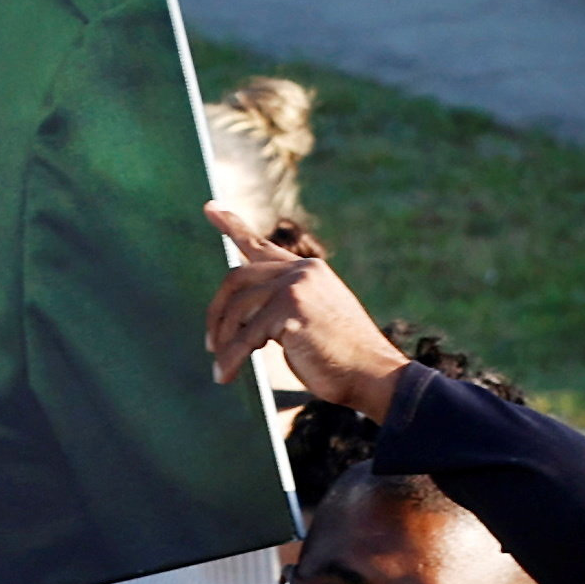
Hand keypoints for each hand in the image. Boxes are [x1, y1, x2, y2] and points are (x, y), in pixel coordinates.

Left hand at [202, 202, 407, 413]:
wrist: (374, 375)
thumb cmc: (342, 358)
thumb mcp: (309, 321)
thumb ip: (279, 307)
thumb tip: (238, 316)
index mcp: (307, 270)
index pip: (261, 246)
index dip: (232, 226)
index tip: (210, 208)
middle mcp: (302, 270)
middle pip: (237, 280)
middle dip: (217, 313)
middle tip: (210, 345)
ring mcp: (296, 286)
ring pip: (238, 309)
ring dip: (224, 343)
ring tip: (221, 369)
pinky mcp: (291, 309)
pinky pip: (245, 335)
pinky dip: (231, 358)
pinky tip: (225, 376)